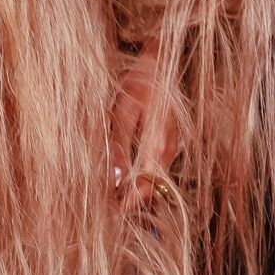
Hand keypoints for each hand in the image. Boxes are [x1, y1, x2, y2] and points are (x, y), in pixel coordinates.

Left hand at [109, 43, 177, 205]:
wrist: (158, 64)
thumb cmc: (138, 84)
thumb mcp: (123, 111)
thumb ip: (119, 145)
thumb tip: (114, 180)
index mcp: (159, 145)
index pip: (145, 187)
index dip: (127, 203)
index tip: (107, 210)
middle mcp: (168, 151)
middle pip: (150, 188)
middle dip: (129, 201)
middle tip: (104, 208)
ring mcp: (170, 148)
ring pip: (152, 181)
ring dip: (133, 191)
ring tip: (108, 196)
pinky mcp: (166, 144)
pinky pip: (153, 169)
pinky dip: (139, 177)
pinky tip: (122, 177)